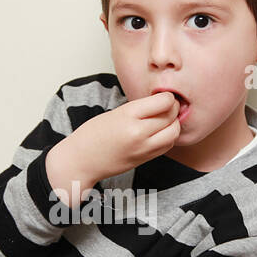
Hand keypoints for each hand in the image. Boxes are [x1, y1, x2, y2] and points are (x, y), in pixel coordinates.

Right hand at [46, 92, 180, 203]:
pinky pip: (167, 146)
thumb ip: (139, 108)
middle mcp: (138, 132)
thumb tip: (161, 103)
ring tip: (167, 119)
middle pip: (171, 116)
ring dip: (175, 123)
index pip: (164, 102)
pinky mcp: (144, 159)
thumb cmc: (93, 134)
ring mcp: (143, 148)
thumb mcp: (115, 112)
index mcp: (128, 115)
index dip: (168, 97)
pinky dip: (170, 137)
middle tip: (169, 106)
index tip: (165, 96)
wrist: (81, 160)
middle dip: (174, 108)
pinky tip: (162, 132)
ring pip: (174, 133)